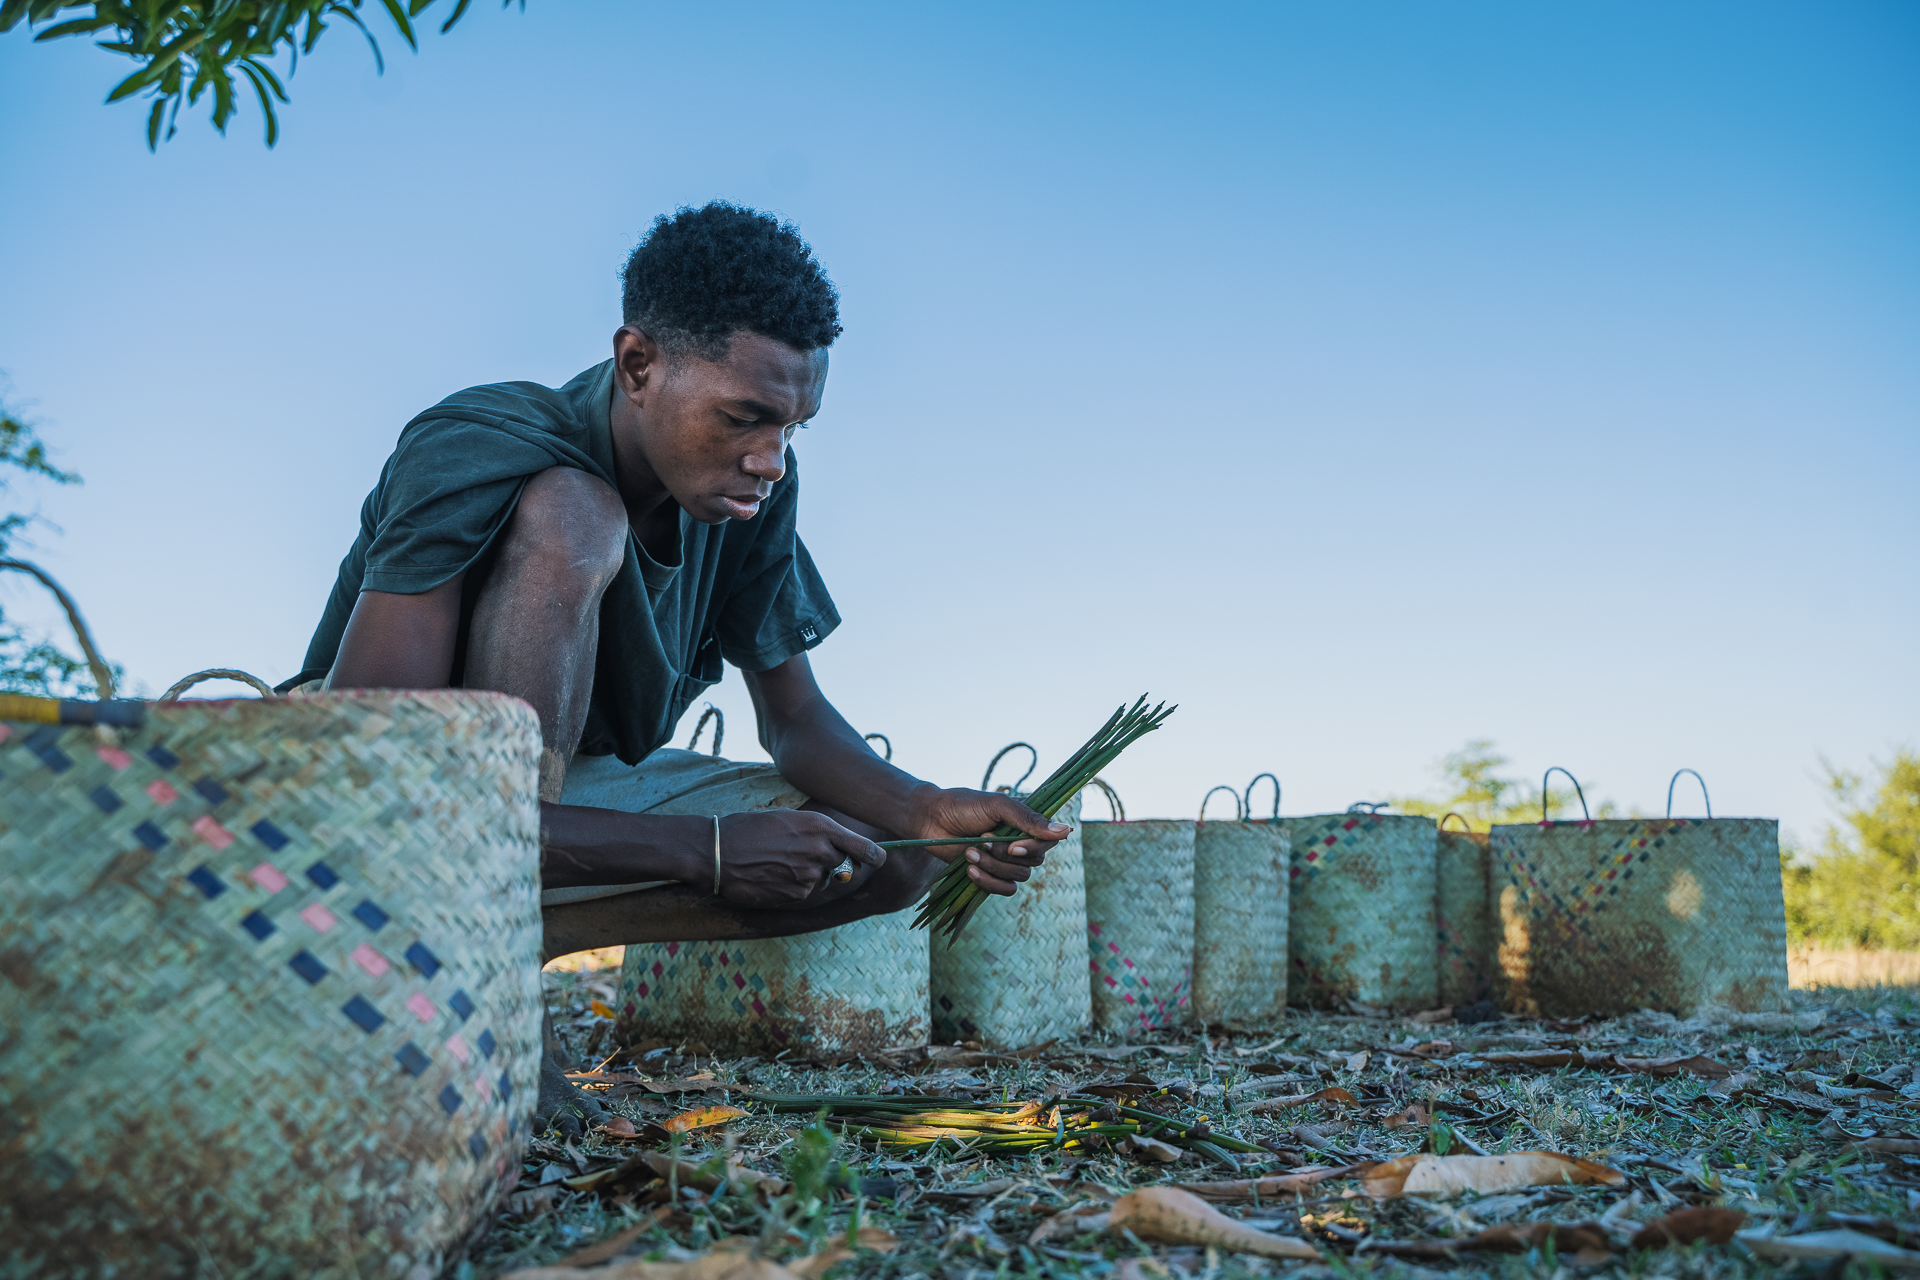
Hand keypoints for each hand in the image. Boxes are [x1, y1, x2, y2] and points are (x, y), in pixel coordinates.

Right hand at [715, 809, 885, 907]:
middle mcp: (820, 851)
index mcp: (820, 827)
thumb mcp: (788, 819)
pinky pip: (805, 893)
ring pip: (822, 880)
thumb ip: (817, 833)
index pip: (864, 848)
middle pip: (844, 865)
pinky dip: (793, 887)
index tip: (880, 860)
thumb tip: (836, 847)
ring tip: (778, 863)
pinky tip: (771, 876)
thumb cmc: (749, 828)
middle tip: (803, 856)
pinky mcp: (796, 895)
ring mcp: (809, 876)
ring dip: (809, 875)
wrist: (717, 852)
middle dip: (832, 863)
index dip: (875, 856)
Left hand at [904, 787, 1071, 895]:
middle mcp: (1020, 842)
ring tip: (970, 851)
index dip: (1034, 848)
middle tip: (982, 839)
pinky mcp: (991, 875)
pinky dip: (989, 883)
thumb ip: (1029, 818)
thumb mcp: (997, 806)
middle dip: (1005, 855)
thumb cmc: (963, 806)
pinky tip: (970, 871)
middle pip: (1034, 862)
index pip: (1049, 841)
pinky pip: (1005, 890)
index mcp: (1026, 822)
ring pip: (1018, 877)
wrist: (930, 820)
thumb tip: (1066, 831)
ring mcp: (1006, 861)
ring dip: (993, 866)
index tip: (1014, 846)